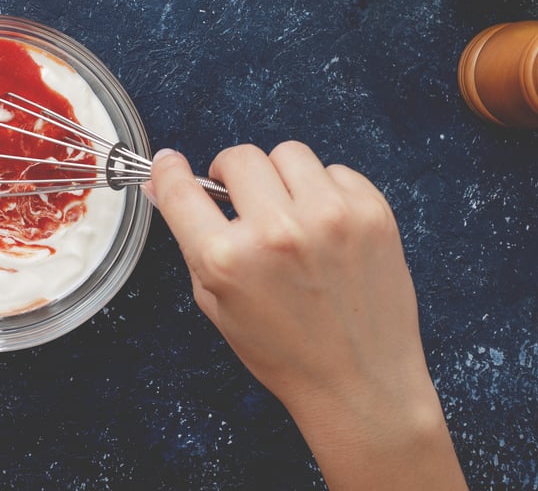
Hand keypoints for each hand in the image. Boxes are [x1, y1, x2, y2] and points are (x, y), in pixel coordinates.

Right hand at [149, 142, 466, 490]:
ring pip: (288, 153)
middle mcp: (277, 231)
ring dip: (280, 178)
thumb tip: (166, 187)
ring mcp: (330, 217)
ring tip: (289, 213)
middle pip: (240, 157)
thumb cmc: (287, 353)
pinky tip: (326, 227)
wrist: (360, 383)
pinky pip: (335, 171)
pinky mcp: (371, 213)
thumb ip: (191, 241)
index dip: (168, 170)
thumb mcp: (218, 303)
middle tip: (242, 200)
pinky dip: (325, 191)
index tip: (169, 163)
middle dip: (232, 175)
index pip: (181, 188)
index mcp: (228, 259)